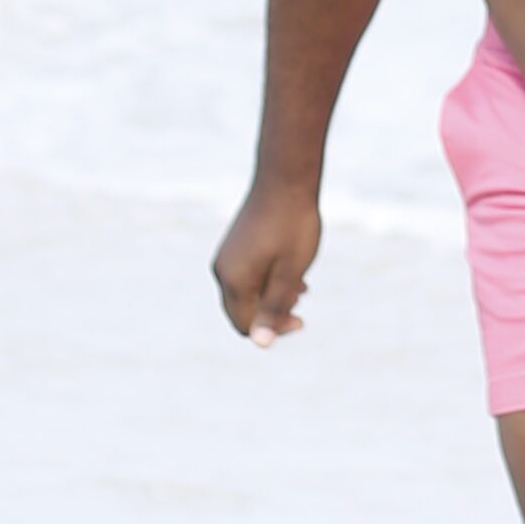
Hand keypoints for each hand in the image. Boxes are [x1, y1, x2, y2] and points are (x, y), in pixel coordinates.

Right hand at [211, 176, 322, 341]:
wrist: (285, 179)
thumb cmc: (292, 226)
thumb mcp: (290, 272)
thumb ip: (275, 308)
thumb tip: (261, 344)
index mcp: (234, 281)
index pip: (246, 326)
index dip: (273, 329)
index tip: (301, 317)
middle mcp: (223, 271)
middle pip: (243, 311)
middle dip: (272, 312)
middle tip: (301, 298)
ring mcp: (226, 257)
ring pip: (247, 293)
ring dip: (272, 295)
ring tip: (300, 285)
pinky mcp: (234, 246)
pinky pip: (247, 275)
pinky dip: (267, 280)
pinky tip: (291, 273)